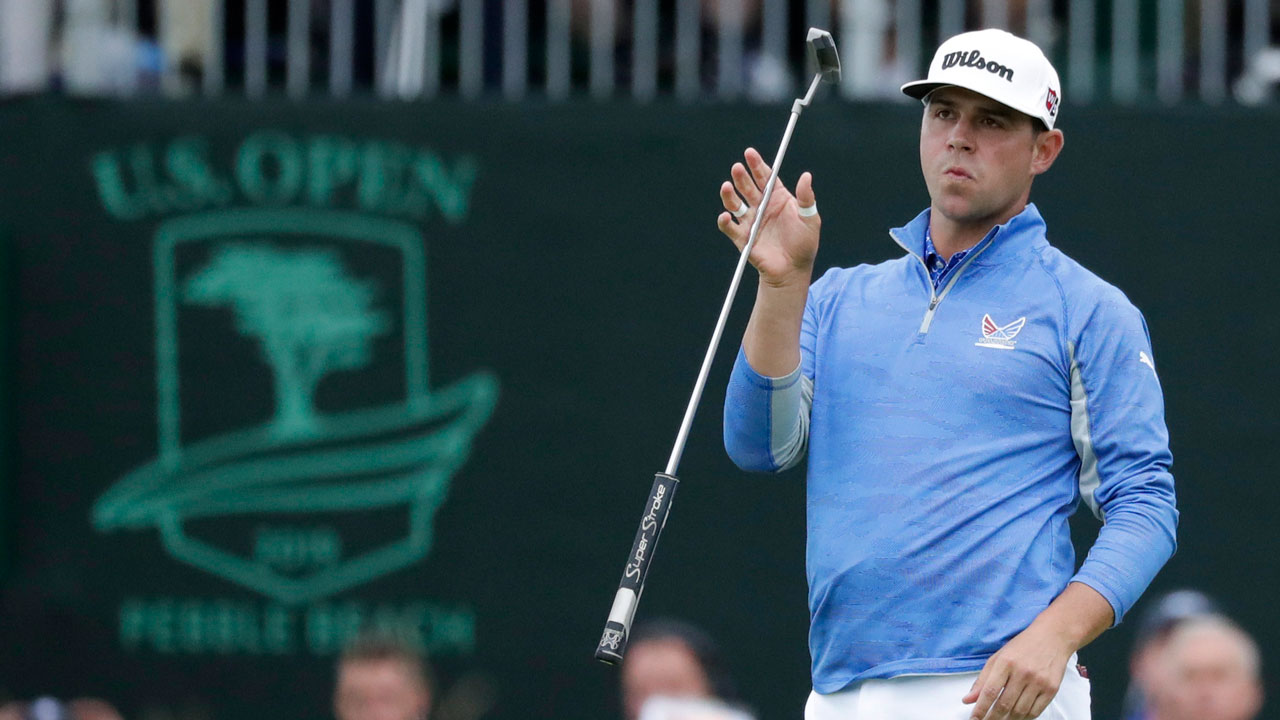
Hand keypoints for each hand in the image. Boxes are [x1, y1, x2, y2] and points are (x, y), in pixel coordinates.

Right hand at [716, 147, 819, 287]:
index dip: (757, 165)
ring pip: (735, 204)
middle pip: (748, 187)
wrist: (794, 270)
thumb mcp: (810, 219)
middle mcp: (762, 207)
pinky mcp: (743, 238)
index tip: (749, 153)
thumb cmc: (804, 244)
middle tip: (738, 168)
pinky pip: (730, 228)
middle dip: (741, 177)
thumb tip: (806, 175)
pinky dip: (725, 222)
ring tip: (727, 186)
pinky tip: (726, 216)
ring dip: (729, 195)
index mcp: (777, 198)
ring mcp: (751, 222)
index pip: (765, 177)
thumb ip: (807, 197)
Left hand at [962, 623, 1074, 719]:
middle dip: (992, 718)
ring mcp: (1039, 682)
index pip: (990, 692)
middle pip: (1004, 705)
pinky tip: (1016, 716)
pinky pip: (1035, 712)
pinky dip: (1024, 718)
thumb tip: (968, 700)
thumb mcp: (998, 658)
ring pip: (1020, 711)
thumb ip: (982, 680)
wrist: (1053, 637)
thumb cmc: (1023, 646)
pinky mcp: (1052, 689)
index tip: (974, 718)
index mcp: (1006, 662)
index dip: (980, 709)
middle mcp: (1023, 673)